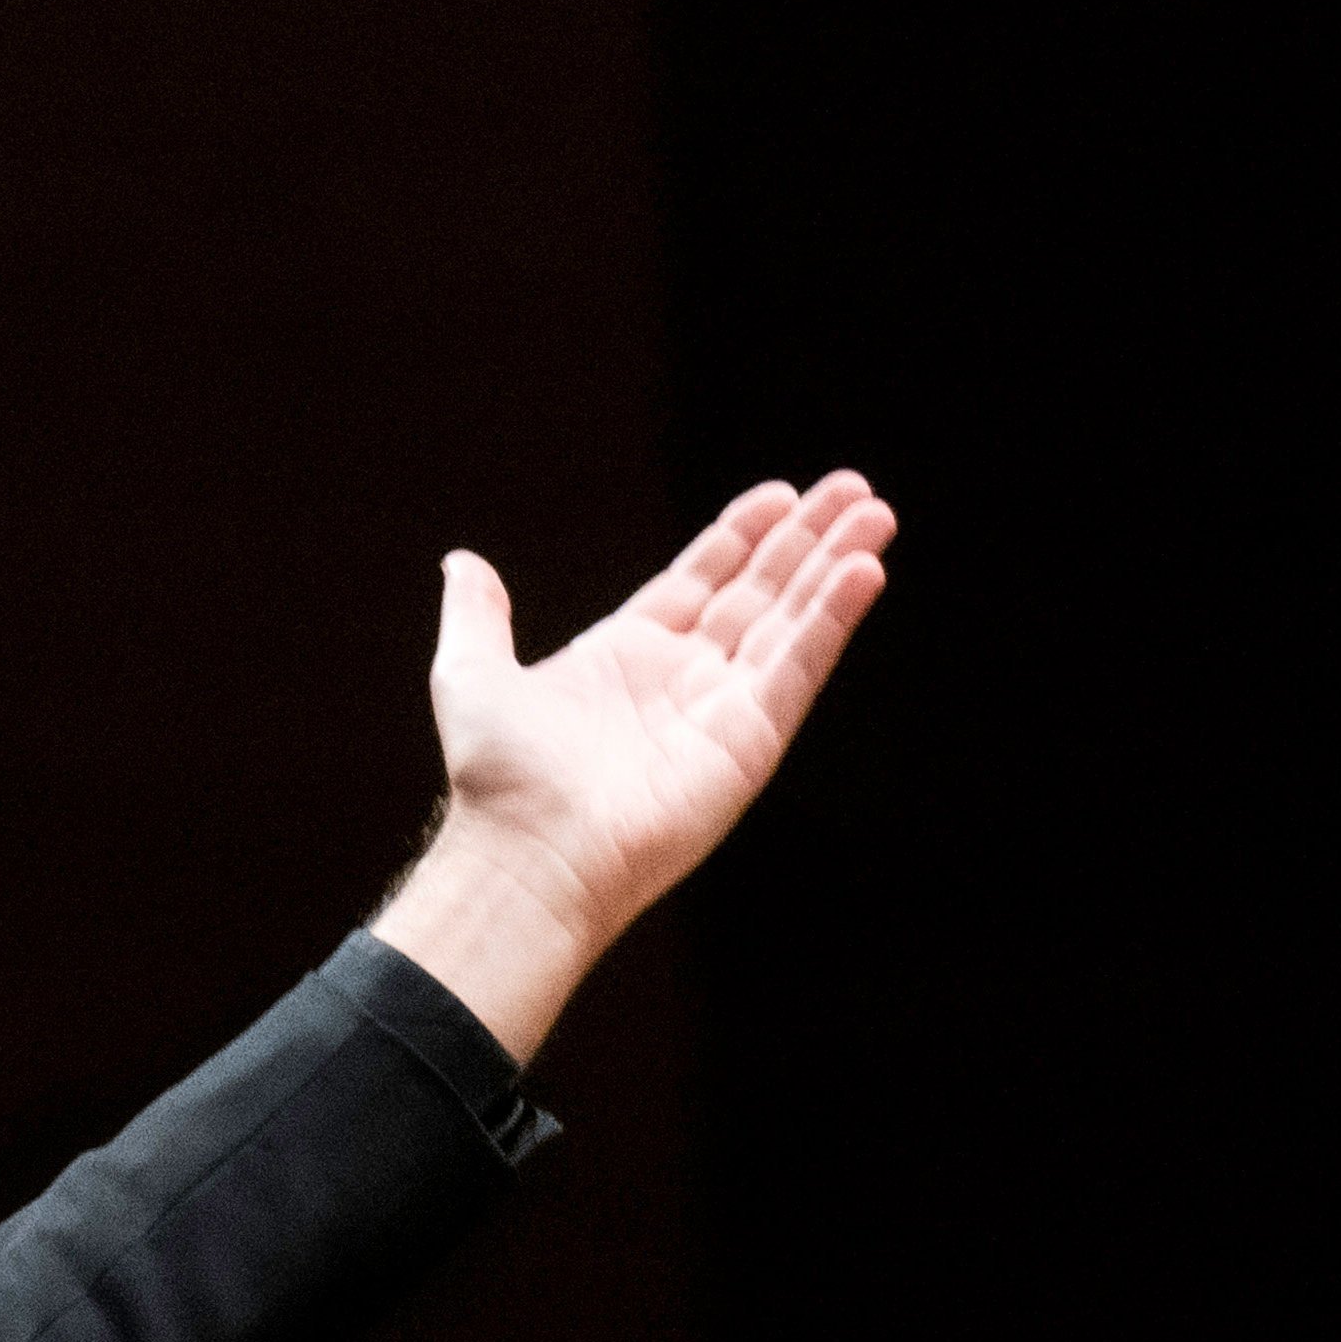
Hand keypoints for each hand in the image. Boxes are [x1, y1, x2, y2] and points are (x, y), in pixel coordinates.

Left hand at [361, 471, 898, 1067]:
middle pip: (762, 591)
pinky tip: (864, 572)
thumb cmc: (498, 780)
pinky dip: (833, 619)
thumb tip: (462, 562)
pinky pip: (799, 667)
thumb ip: (478, 613)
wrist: (528, 853)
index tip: (782, 494)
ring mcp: (723, 709)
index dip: (744, 535)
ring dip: (837, 567)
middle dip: (808, 539)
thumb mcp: (471, 673)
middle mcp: (684, 678)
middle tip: (854, 489)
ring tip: (877, 516)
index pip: (704, 578)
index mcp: (629, 654)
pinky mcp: (750, 740)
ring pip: (793, 621)